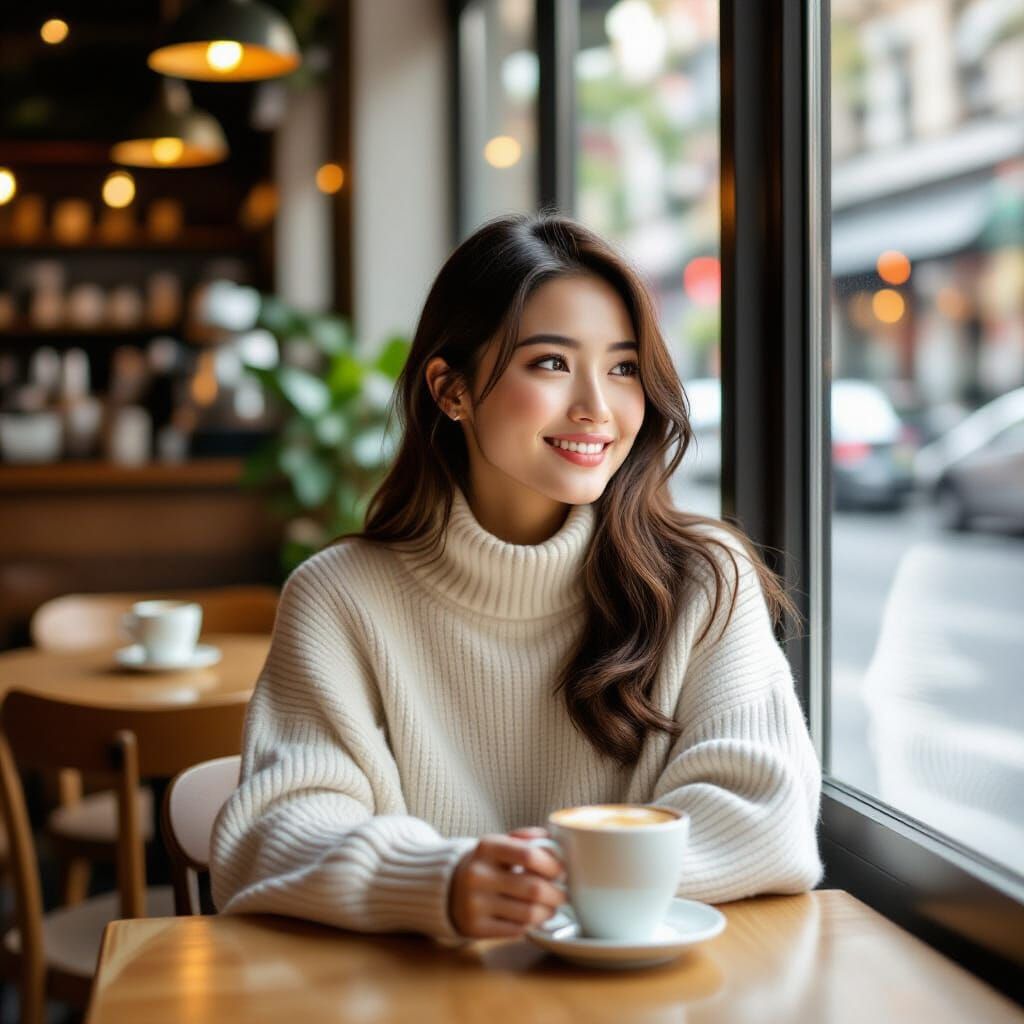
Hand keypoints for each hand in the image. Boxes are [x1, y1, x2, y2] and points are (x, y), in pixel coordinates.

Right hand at [448, 827, 566, 938]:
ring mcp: (475, 903)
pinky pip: (516, 930)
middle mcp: (478, 874)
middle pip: (533, 888)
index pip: (529, 855)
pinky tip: (532, 918)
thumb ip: (527, 839)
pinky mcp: (475, 927)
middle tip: (563, 895)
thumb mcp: (500, 843)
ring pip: (528, 913)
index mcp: (487, 846)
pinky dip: (531, 925)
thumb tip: (555, 843)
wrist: (450, 888)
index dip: (553, 866)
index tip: (561, 872)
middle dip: (557, 894)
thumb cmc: (487, 864)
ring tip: (551, 908)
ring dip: (548, 912)